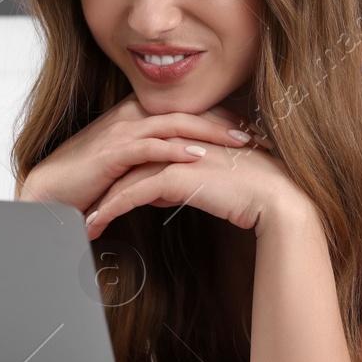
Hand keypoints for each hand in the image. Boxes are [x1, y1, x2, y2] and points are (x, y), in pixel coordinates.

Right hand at [17, 94, 264, 213]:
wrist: (49, 192)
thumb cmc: (89, 182)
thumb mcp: (130, 166)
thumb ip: (158, 162)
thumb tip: (187, 171)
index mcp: (138, 114)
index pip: (189, 110)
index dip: (224, 118)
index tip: (254, 129)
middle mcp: (133, 116)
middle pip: (190, 112)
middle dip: (228, 122)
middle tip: (260, 134)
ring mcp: (122, 132)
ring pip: (176, 124)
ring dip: (212, 134)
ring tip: (242, 143)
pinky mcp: (113, 152)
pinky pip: (151, 147)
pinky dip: (177, 151)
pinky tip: (200, 158)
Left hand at [84, 132, 310, 239]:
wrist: (278, 199)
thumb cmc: (256, 193)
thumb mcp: (212, 184)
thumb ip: (182, 180)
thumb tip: (158, 192)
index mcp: (189, 137)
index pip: (144, 152)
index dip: (120, 171)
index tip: (101, 189)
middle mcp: (179, 141)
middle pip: (130, 161)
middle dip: (104, 184)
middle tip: (84, 203)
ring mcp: (176, 155)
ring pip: (126, 177)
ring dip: (101, 199)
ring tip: (83, 220)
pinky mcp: (175, 176)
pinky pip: (132, 193)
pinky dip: (111, 208)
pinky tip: (96, 223)